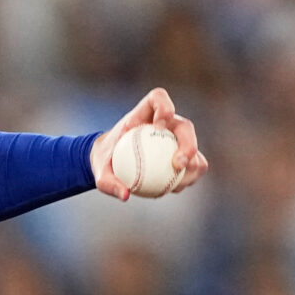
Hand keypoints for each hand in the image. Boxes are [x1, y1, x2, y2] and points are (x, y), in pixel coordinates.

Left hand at [90, 88, 208, 200]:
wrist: (112, 163)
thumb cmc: (106, 161)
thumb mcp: (100, 172)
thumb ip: (108, 182)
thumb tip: (126, 195)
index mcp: (143, 113)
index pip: (158, 98)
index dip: (164, 107)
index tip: (159, 126)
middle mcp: (166, 123)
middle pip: (184, 127)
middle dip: (188, 143)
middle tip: (178, 164)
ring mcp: (176, 138)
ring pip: (193, 147)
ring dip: (192, 165)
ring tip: (177, 183)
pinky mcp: (182, 154)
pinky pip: (193, 165)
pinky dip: (188, 177)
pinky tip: (175, 188)